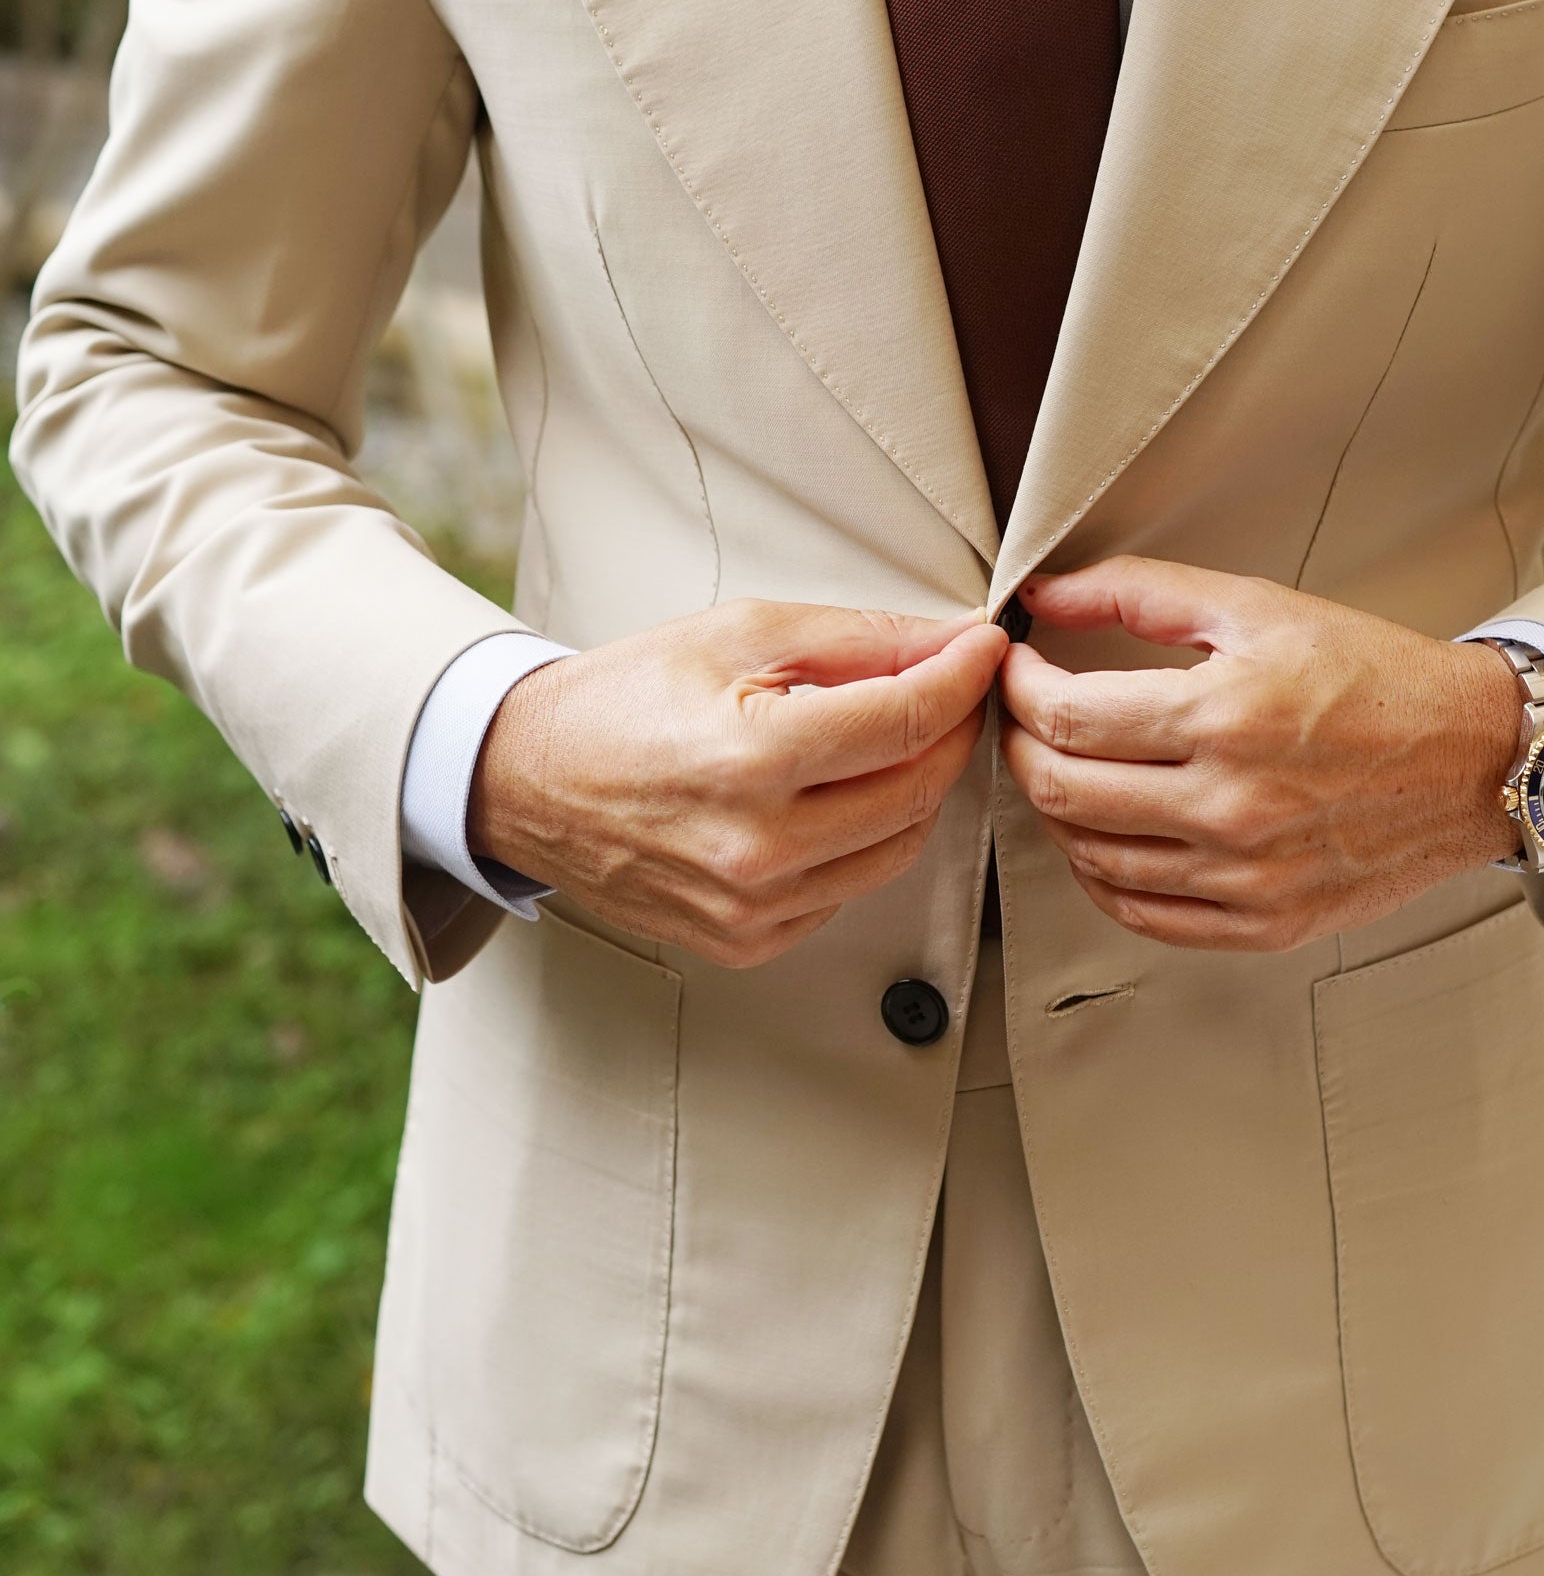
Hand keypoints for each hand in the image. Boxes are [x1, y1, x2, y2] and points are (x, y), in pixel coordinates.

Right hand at [469, 601, 1007, 966]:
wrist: (526, 781)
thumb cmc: (621, 701)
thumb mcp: (737, 634)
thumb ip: (856, 638)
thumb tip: (949, 642)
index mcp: (754, 757)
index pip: (908, 721)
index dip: (964, 677)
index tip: (983, 650)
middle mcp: (758, 846)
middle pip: (918, 790)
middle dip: (950, 731)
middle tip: (949, 689)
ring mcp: (753, 906)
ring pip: (896, 848)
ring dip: (914, 789)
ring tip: (892, 740)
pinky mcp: (748, 942)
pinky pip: (848, 892)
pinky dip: (860, 842)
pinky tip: (831, 801)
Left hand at [999, 556, 1523, 950]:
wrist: (1475, 759)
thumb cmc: (1377, 679)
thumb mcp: (1258, 606)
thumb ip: (1141, 592)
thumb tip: (1047, 594)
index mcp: (1225, 716)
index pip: (1063, 716)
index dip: (1016, 689)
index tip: (1016, 670)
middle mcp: (1232, 805)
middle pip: (1062, 790)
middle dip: (1022, 746)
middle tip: (1028, 718)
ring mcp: (1246, 874)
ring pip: (1091, 857)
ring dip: (1057, 811)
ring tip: (1068, 769)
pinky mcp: (1264, 921)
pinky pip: (1142, 915)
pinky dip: (1102, 877)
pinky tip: (1106, 838)